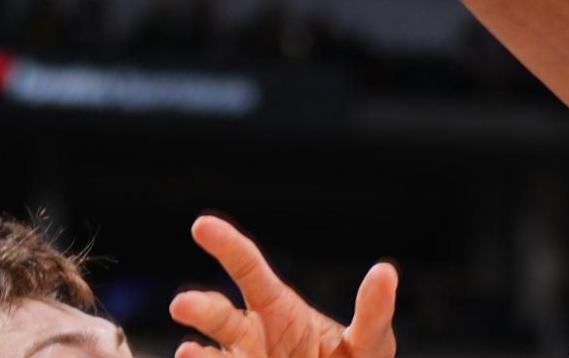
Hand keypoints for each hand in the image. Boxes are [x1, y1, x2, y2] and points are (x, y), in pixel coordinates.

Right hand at [170, 215, 397, 357]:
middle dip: (201, 309)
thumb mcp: (370, 341)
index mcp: (279, 309)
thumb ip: (373, 311)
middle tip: (182, 304)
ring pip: (216, 357)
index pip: (249, 269)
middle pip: (222, 317)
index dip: (227, 245)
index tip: (202, 225)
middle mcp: (253, 337)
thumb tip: (386, 271)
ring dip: (200, 356)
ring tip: (188, 353)